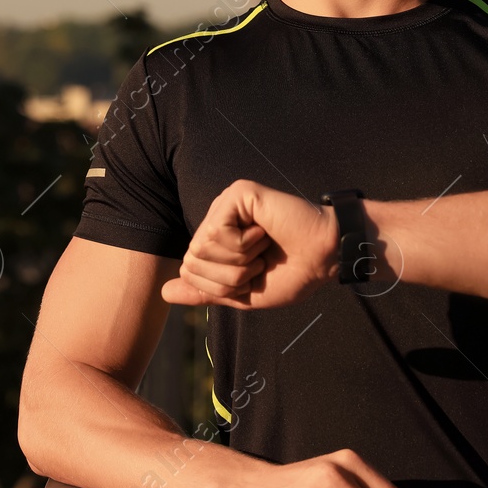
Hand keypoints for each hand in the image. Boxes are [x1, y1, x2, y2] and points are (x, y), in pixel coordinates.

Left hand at [160, 180, 337, 308]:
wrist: (324, 259)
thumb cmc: (291, 274)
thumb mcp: (242, 293)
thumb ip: (205, 291)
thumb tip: (163, 293)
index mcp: (216, 238)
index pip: (189, 270)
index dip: (221, 286)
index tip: (255, 274)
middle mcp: (217, 217)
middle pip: (191, 260)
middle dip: (229, 275)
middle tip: (260, 261)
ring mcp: (226, 202)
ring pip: (203, 247)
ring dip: (240, 260)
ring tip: (264, 246)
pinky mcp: (238, 194)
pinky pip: (217, 232)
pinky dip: (243, 244)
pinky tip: (264, 231)